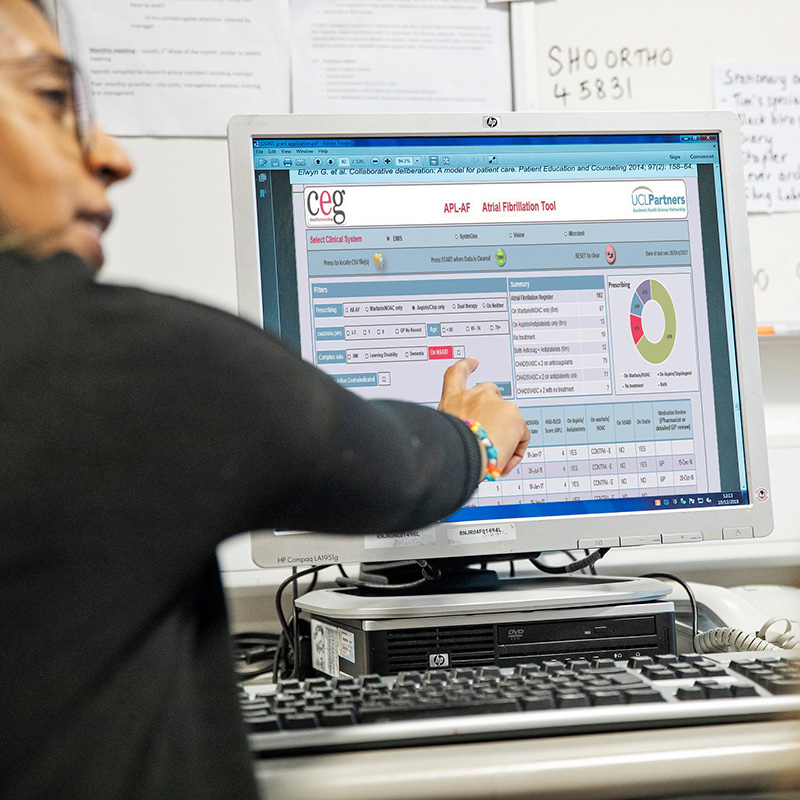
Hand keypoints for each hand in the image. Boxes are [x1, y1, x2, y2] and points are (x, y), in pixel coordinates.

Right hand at [438, 358, 529, 476]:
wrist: (461, 458)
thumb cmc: (452, 453)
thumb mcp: (446, 434)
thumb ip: (459, 427)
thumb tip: (471, 435)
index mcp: (452, 402)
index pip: (457, 374)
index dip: (465, 366)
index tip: (473, 362)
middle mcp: (472, 397)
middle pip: (489, 392)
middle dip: (494, 408)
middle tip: (493, 434)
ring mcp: (494, 402)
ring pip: (508, 417)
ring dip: (504, 435)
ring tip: (493, 457)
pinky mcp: (512, 414)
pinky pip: (521, 434)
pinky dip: (516, 448)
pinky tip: (504, 460)